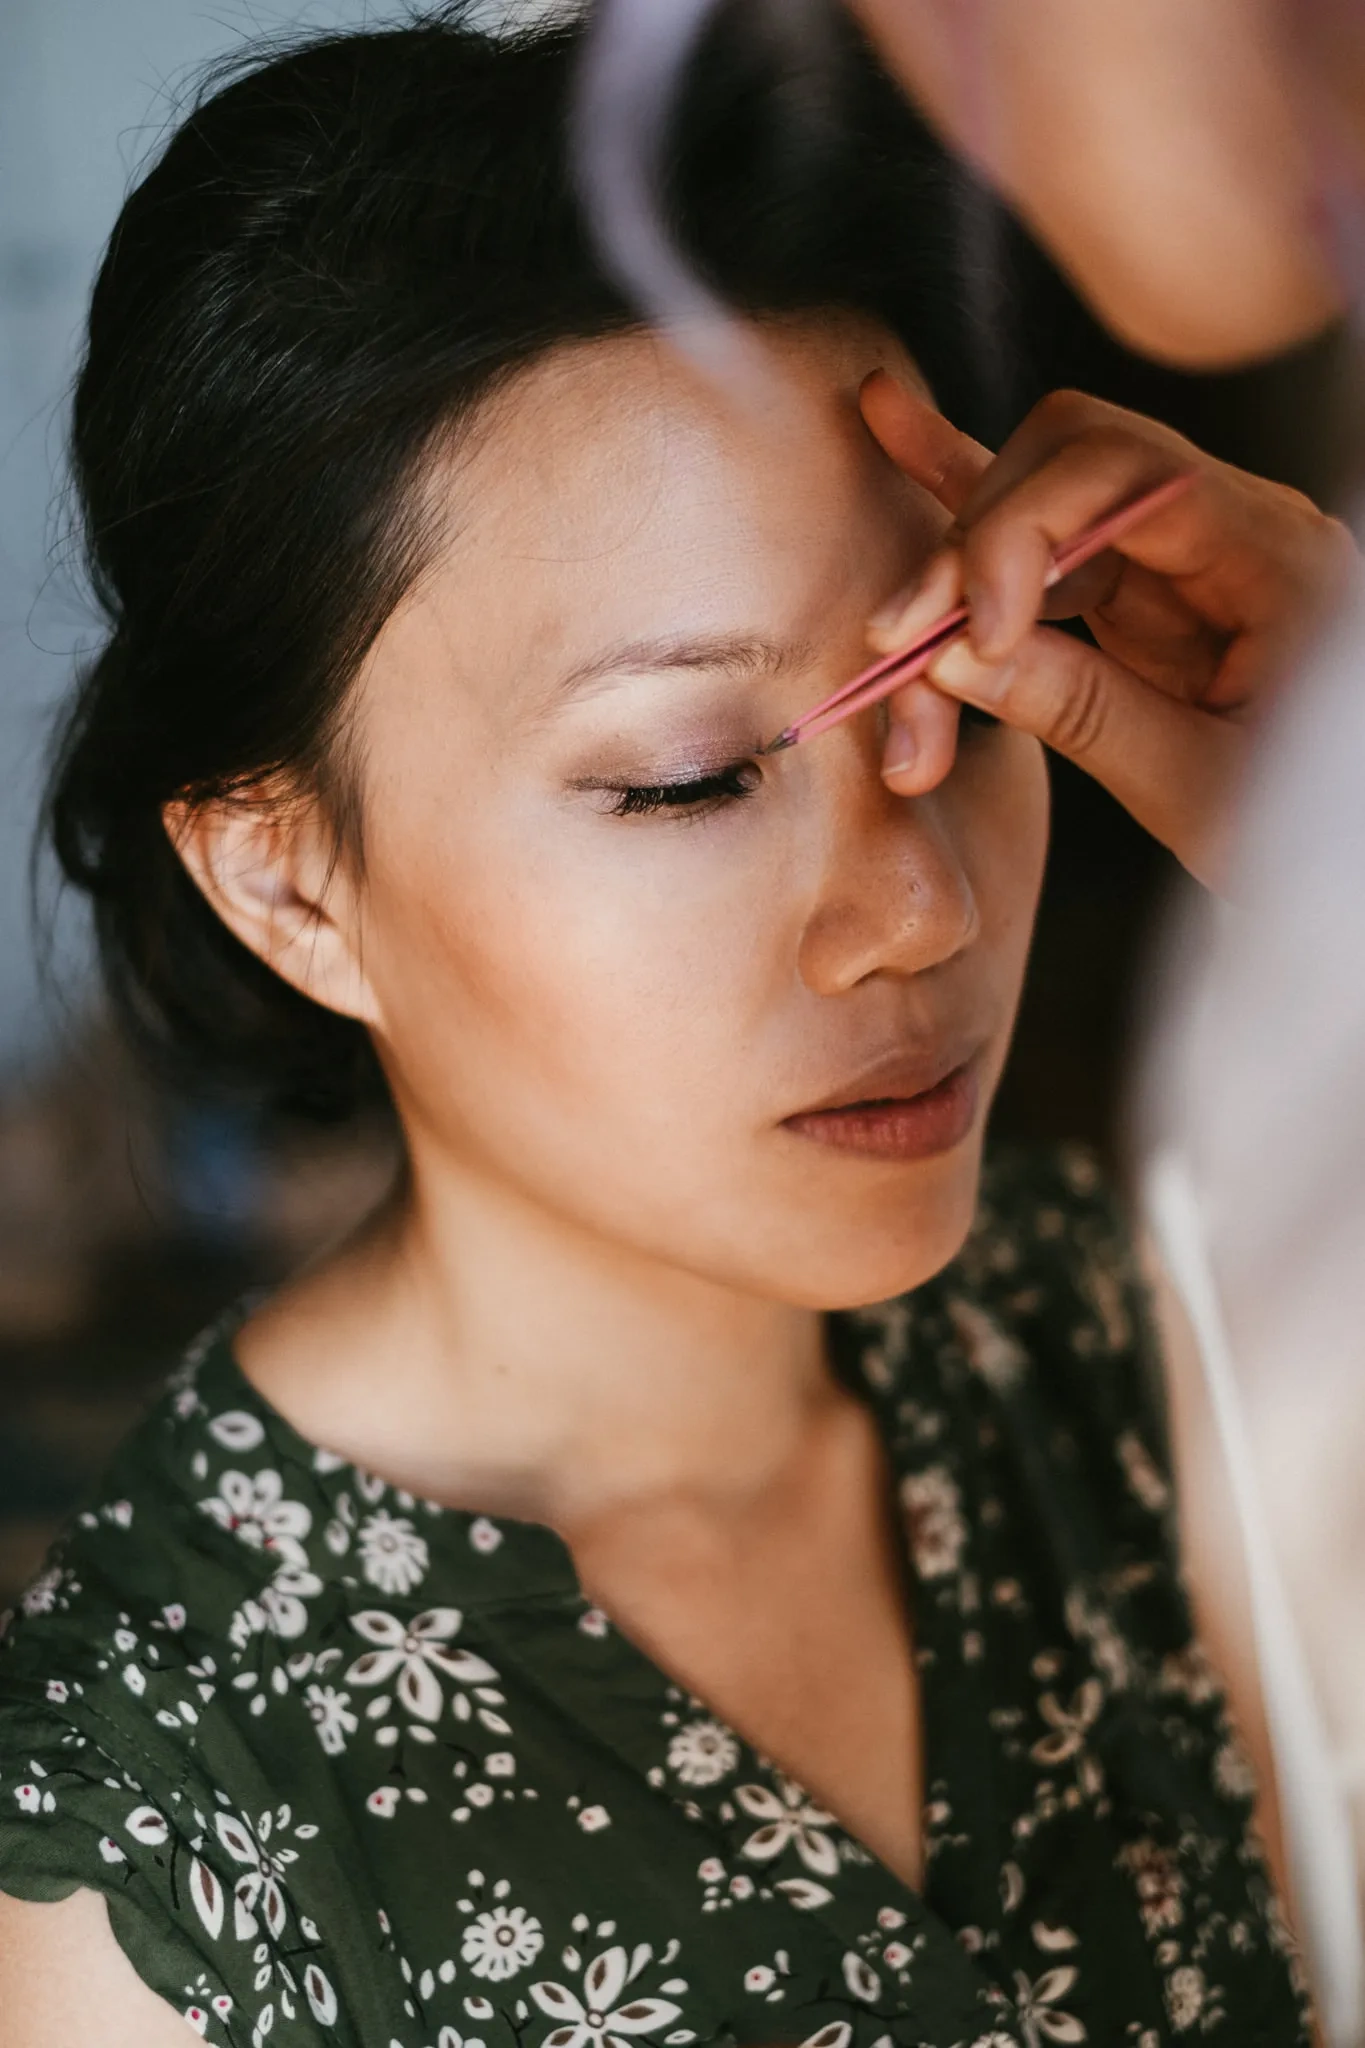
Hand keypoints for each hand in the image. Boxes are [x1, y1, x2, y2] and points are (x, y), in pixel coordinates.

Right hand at [862, 374, 1356, 888]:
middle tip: (904, 664)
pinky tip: (894, 422)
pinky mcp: (1138, 588)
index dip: (1020, 536)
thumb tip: (956, 656)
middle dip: (969, 560)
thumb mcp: (1202, 788)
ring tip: (891, 657)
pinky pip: (1045, 528)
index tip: (967, 640)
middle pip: (1066, 471)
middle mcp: (1231, 528)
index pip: (1125, 475)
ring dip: (953, 577)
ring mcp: (1180, 552)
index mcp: (1277, 557)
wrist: (1354, 855)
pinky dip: (967, 488)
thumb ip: (1085, 711)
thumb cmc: (1313, 822)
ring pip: (1037, 502)